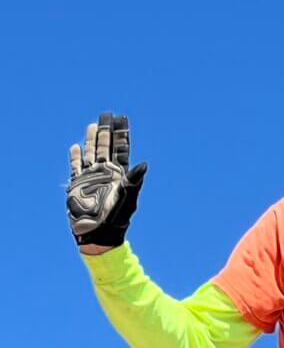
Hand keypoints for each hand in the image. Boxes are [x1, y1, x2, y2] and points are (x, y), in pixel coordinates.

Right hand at [67, 113, 146, 246]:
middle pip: (106, 147)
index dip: (121, 133)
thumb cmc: (116, 219)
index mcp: (119, 174)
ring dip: (92, 139)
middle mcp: (106, 173)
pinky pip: (76, 167)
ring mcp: (91, 177)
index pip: (120, 149)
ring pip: (91, 153)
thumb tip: (144, 164)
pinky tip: (76, 146)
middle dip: (106, 131)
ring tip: (92, 125)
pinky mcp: (78, 184)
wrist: (98, 234)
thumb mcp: (127, 199)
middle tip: (106, 114)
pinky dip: (76, 157)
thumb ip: (134, 181)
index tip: (122, 117)